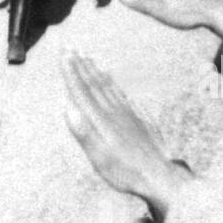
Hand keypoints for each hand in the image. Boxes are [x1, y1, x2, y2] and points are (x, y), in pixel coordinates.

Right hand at [62, 52, 187, 214]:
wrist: (159, 175)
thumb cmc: (125, 171)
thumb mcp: (100, 158)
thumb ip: (84, 133)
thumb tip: (67, 109)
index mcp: (100, 120)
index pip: (82, 91)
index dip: (71, 72)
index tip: (63, 54)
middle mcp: (113, 111)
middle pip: (94, 83)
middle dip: (80, 65)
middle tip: (70, 47)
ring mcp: (126, 113)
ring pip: (107, 85)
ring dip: (94, 70)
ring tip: (86, 57)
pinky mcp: (137, 117)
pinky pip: (121, 93)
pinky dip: (111, 81)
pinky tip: (110, 77)